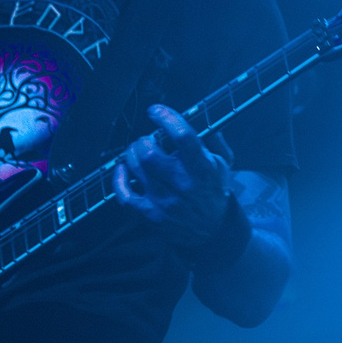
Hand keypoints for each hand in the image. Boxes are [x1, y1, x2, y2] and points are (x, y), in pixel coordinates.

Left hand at [115, 104, 248, 263]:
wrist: (212, 231)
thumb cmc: (213, 192)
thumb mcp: (223, 163)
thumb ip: (212, 139)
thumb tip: (196, 116)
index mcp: (203, 168)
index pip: (183, 136)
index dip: (166, 118)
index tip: (156, 111)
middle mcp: (183, 184)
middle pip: (149, 153)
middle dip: (143, 140)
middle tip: (146, 140)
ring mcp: (164, 201)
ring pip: (135, 168)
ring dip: (132, 154)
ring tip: (137, 152)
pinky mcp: (150, 214)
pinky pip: (124, 194)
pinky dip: (118, 178)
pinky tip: (122, 170)